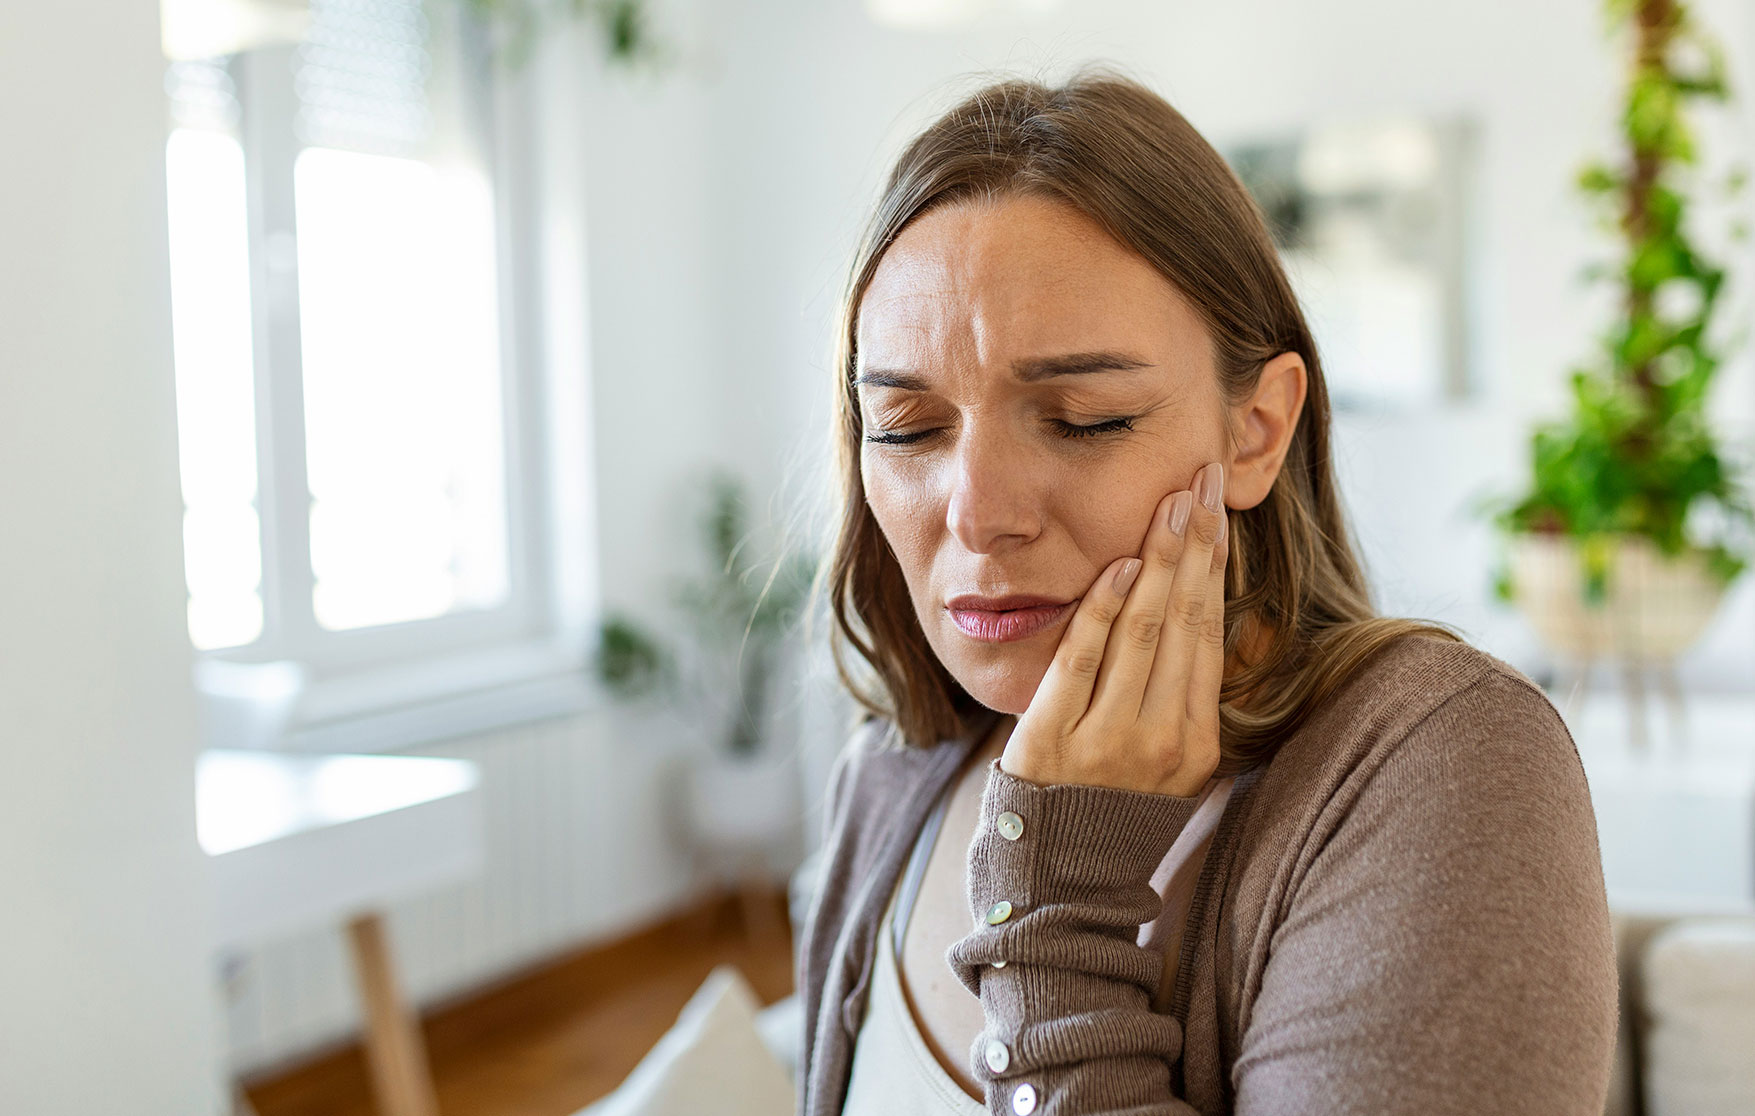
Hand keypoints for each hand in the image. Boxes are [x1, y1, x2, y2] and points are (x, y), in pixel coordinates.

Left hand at [999, 460, 1229, 797]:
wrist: (1059, 877)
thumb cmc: (1113, 805)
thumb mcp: (1168, 761)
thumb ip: (1181, 694)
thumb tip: (1196, 606)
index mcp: (1197, 742)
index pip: (1210, 634)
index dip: (1215, 567)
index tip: (1219, 512)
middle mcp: (1162, 740)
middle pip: (1185, 621)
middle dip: (1196, 544)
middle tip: (1204, 481)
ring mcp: (1108, 741)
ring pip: (1143, 632)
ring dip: (1158, 560)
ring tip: (1172, 504)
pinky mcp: (1053, 739)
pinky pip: (1084, 660)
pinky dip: (1104, 609)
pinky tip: (1120, 566)